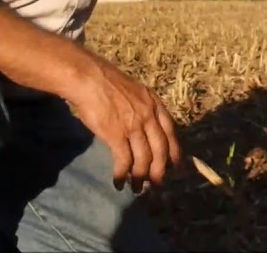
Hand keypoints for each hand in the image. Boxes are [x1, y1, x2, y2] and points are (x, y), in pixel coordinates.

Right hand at [65, 57, 184, 192]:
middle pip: (160, 150)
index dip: (176, 153)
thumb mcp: (135, 91)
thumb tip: (145, 128)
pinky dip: (122, 175)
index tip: (178, 168)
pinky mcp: (116, 135)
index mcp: (154, 104)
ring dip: (140, 177)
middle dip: (160, 171)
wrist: (88, 78)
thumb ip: (143, 108)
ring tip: (136, 189)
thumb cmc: (107, 83)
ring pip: (144, 159)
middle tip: (157, 186)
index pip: (171, 133)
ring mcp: (133, 126)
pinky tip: (118, 182)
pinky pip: (124, 161)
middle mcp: (148, 116)